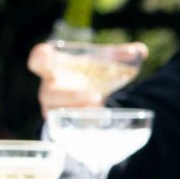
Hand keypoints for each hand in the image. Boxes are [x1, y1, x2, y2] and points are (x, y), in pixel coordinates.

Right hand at [26, 40, 145, 113]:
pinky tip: (100, 120)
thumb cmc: (89, 72)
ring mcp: (54, 108)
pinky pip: (66, 128)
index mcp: (54, 66)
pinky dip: (83, 124)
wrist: (85, 93)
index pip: (39, 59)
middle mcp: (50, 88)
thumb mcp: (104, 61)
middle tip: (96, 96)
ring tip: (101, 110)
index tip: (46, 56)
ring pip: (57, 114)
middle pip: (48, 93)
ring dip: (78, 113)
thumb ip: (120, 55)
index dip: (39, 58)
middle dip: (71, 96)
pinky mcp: (62, 124)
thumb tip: (141, 51)